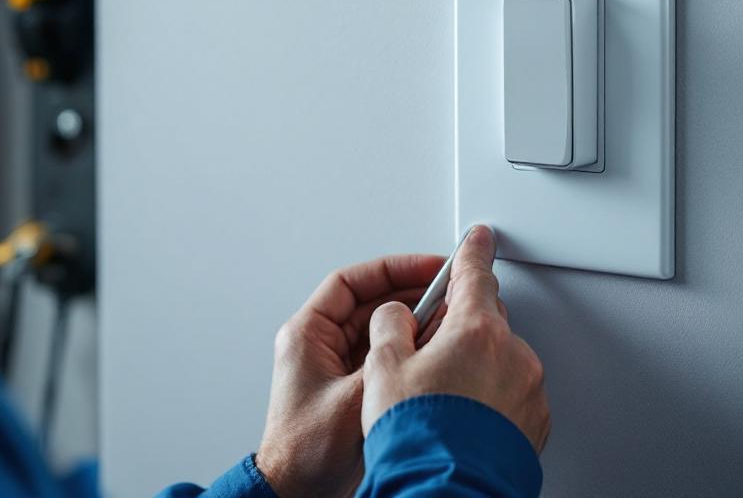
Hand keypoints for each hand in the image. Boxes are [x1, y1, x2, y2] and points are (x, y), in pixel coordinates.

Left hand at [255, 254, 444, 497]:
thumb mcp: (351, 400)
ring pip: (381, 327)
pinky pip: (386, 353)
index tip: (426, 267)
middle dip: (410, 292)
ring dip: (413, 320)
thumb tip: (424, 331)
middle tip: (447, 287)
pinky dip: (410, 347)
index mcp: (307, 334)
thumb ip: (387, 362)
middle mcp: (321, 345)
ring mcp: (338, 365)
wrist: (294, 492)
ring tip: (447, 315)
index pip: (351, 282)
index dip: (392, 269)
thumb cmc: (302, 452)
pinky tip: (434, 349)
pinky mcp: (353, 386)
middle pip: (371, 301)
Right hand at [361, 226, 550, 452]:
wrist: (446, 490)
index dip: (471, 252)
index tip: (477, 238)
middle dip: (460, 328)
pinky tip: (462, 420)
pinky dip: (491, 400)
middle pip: (486, 320)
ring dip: (476, 369)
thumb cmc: (419, 436)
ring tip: (442, 402)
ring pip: (500, 360)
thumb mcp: (383, 367)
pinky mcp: (534, 423)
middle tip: (427, 356)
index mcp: (477, 330)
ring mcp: (528, 391)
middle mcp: (513, 355)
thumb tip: (397, 315)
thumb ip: (391, 325)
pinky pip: (512, 395)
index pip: (475, 274)